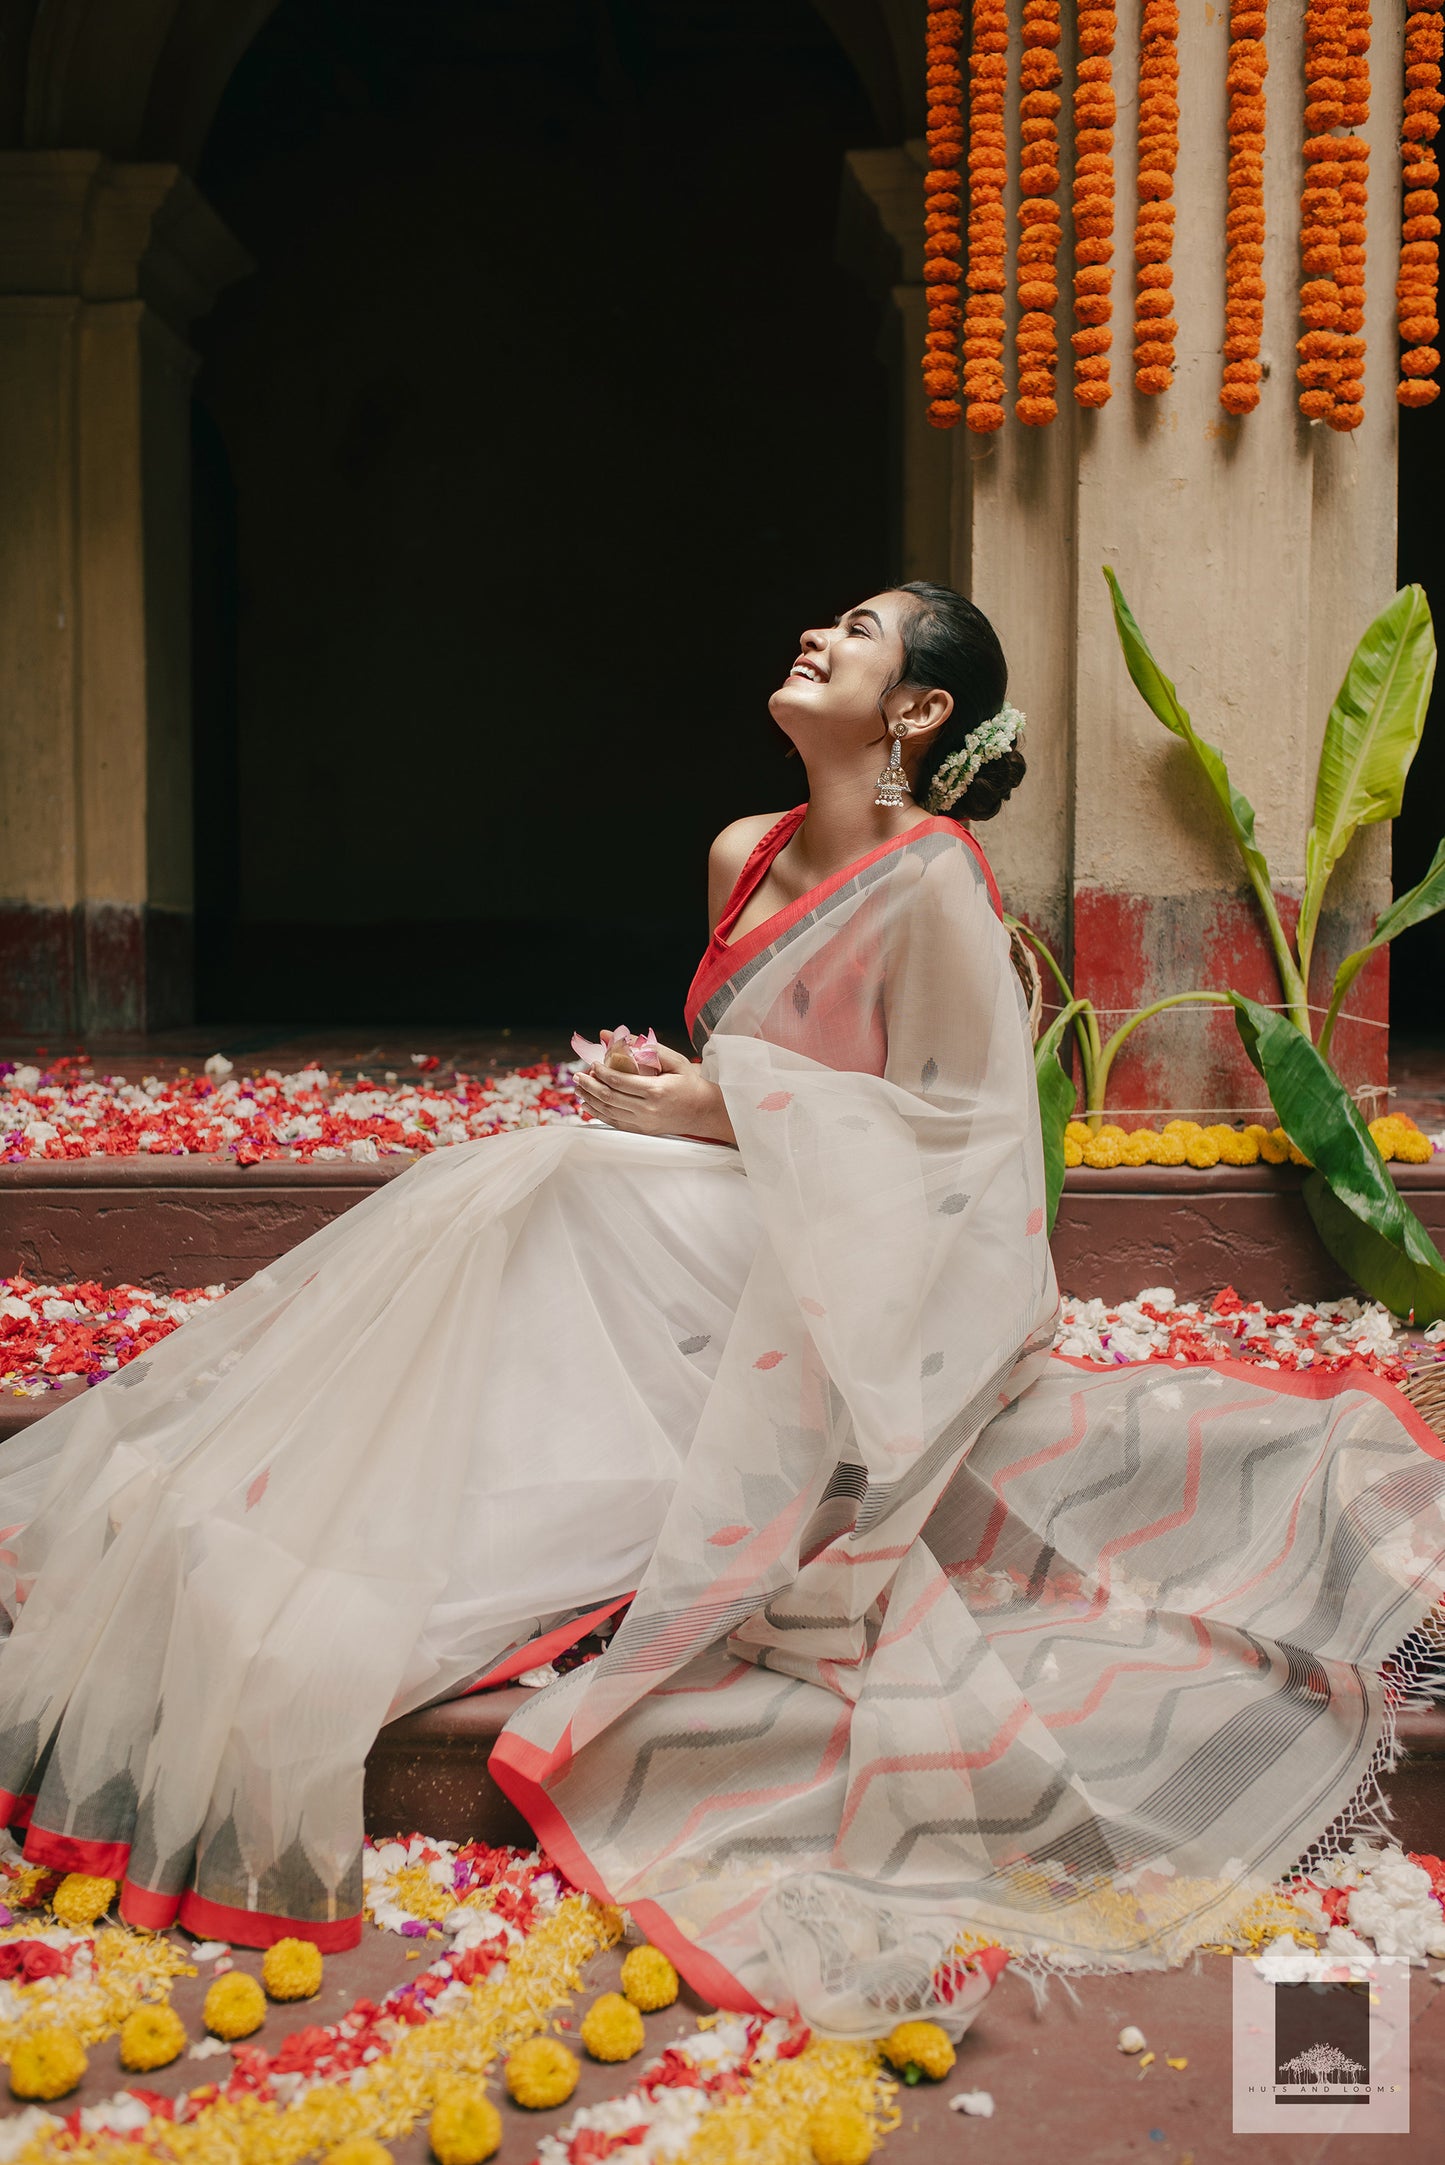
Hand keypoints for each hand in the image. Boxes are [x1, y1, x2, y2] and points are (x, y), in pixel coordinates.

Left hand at [574, 1042, 735, 1143]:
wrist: (703, 1111)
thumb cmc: (689, 1082)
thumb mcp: (675, 1061)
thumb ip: (648, 1048)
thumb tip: (618, 1037)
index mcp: (655, 1090)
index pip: (620, 1081)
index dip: (601, 1072)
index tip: (592, 1064)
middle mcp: (648, 1109)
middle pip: (610, 1097)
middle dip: (590, 1085)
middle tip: (577, 1075)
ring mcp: (644, 1123)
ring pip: (609, 1111)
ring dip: (590, 1099)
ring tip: (579, 1088)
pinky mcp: (642, 1130)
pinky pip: (614, 1123)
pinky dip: (598, 1114)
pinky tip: (588, 1105)